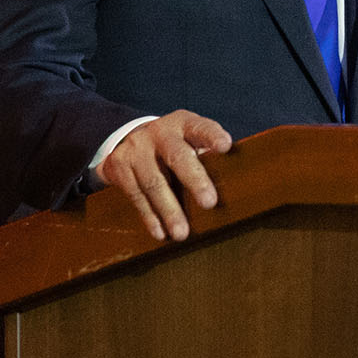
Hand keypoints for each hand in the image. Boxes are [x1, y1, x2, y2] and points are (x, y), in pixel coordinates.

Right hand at [98, 110, 232, 241]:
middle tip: (210, 203)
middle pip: (177, 156)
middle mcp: (159, 132)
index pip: (201, 128)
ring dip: (169, 210)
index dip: (213, 136)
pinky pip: (136, 195)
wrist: (128, 140)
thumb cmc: (174, 146)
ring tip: (182, 233)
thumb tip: (239, 183)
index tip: (226, 146)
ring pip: (154, 182)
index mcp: (183, 124)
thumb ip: (208, 155)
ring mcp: (136, 148)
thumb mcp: (189, 140)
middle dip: (195, 180)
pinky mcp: (118, 166)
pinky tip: (160, 233)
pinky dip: (150, 216)